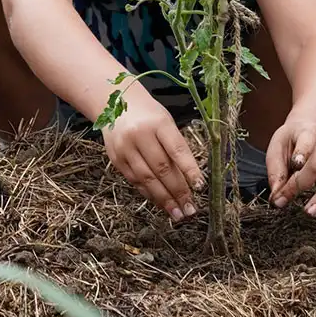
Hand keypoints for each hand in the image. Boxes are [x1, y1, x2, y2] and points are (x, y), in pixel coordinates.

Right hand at [102, 99, 203, 222]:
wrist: (115, 103)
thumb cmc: (149, 115)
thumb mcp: (166, 123)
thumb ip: (176, 147)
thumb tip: (190, 179)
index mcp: (158, 123)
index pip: (177, 150)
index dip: (189, 170)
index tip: (200, 187)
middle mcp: (140, 135)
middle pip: (161, 168)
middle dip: (178, 191)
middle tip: (190, 209)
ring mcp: (125, 148)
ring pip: (147, 178)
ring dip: (163, 199)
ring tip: (177, 213)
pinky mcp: (116, 158)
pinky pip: (134, 180)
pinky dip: (148, 193)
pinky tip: (160, 202)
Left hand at [266, 119, 315, 216]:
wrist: (311, 131)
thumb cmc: (292, 140)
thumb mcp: (278, 145)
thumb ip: (275, 168)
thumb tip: (276, 195)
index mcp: (310, 133)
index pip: (307, 143)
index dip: (301, 155)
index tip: (293, 167)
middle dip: (300, 184)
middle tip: (284, 200)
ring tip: (310, 211)